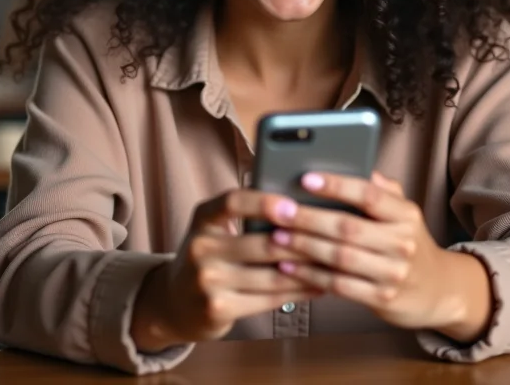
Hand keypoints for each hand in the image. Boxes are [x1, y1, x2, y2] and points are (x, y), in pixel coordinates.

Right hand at [131, 188, 321, 350]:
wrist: (173, 302)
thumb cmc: (209, 255)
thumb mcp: (214, 227)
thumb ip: (245, 212)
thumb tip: (300, 200)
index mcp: (203, 217)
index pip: (233, 202)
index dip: (263, 203)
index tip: (293, 204)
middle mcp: (200, 247)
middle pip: (261, 244)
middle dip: (303, 243)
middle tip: (335, 238)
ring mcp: (207, 281)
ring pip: (271, 275)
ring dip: (308, 270)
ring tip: (335, 263)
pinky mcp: (217, 309)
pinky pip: (269, 300)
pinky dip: (299, 292)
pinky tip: (319, 285)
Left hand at [264, 171, 492, 340]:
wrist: (439, 290)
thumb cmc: (409, 242)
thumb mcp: (404, 213)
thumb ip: (383, 190)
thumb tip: (362, 166)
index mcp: (405, 214)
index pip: (369, 194)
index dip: (337, 186)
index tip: (306, 178)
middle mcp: (402, 242)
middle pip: (348, 227)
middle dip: (309, 218)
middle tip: (280, 211)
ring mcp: (393, 273)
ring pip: (340, 257)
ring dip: (304, 247)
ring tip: (277, 236)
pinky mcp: (381, 299)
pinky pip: (339, 285)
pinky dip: (310, 275)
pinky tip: (288, 266)